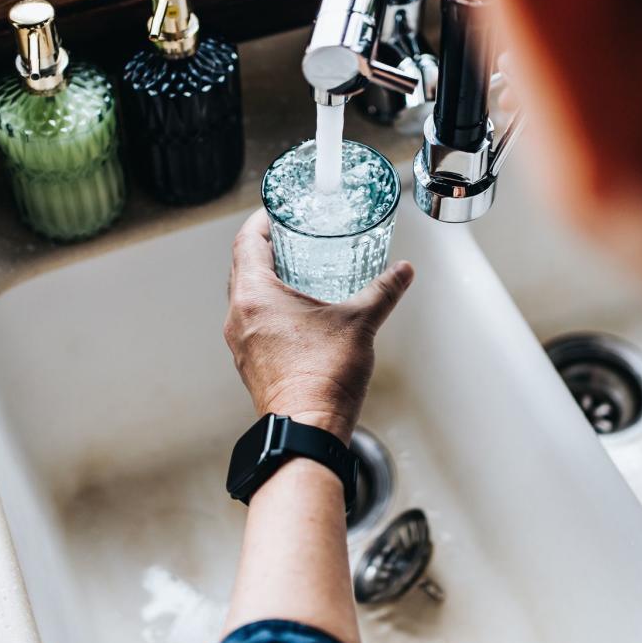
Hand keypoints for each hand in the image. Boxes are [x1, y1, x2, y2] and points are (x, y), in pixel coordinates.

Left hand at [224, 209, 414, 441]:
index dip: (261, 221)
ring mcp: (241, 343)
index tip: (276, 210)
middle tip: (290, 235)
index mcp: (254, 297)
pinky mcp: (250, 363)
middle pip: (242, 268)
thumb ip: (383, 291)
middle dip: (265, 248)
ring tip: (294, 270)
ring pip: (245, 297)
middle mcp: (238, 317)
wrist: (307, 432)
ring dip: (265, 279)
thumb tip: (403, 272)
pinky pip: (252, 323)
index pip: (246, 242)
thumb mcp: (359, 323)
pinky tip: (295, 312)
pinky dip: (268, 308)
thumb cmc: (324, 377)